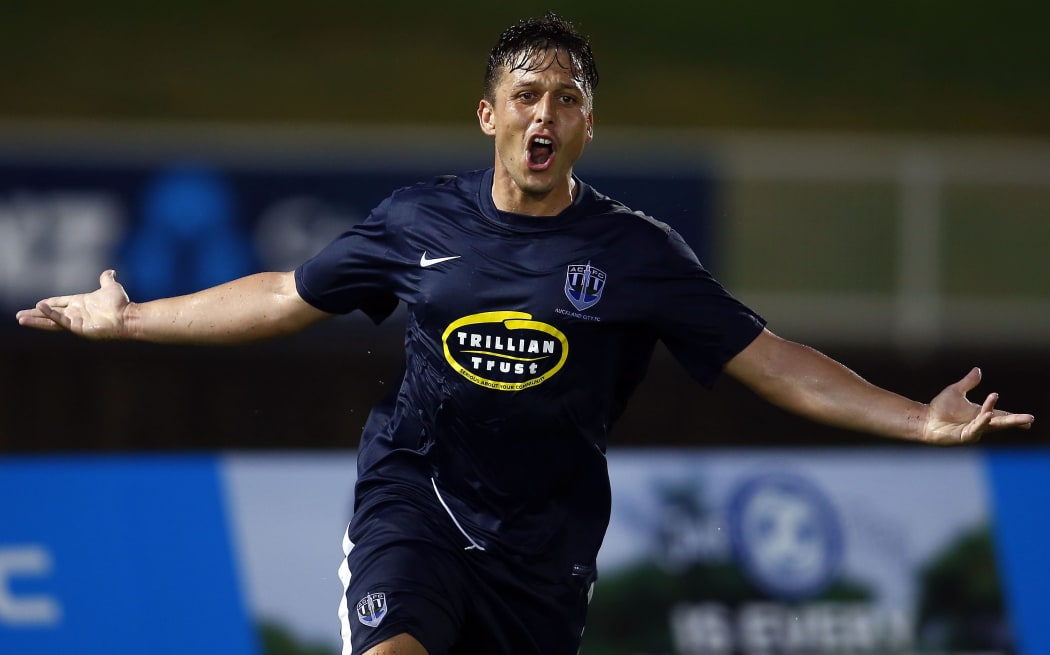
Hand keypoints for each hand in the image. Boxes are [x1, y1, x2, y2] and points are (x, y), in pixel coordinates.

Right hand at [15, 269, 129, 339]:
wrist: (128, 316)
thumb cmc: (121, 304)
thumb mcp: (111, 287)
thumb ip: (106, 280)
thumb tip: (110, 272)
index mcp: (80, 303)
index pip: (59, 303)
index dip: (48, 304)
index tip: (37, 303)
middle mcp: (76, 312)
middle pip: (51, 313)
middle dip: (35, 314)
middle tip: (20, 316)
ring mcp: (76, 321)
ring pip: (51, 320)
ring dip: (36, 319)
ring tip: (21, 318)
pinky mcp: (78, 327)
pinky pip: (61, 320)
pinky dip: (51, 315)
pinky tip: (40, 309)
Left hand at [923, 367, 1034, 443]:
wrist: (925, 418)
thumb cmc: (940, 408)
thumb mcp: (956, 392)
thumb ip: (968, 382)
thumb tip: (978, 370)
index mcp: (981, 414)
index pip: (1002, 414)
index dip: (1014, 416)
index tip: (1030, 419)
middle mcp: (980, 423)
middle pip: (1002, 422)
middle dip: (1016, 421)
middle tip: (1030, 420)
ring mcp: (973, 431)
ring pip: (990, 425)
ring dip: (999, 419)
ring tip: (1014, 416)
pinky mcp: (964, 436)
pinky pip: (976, 429)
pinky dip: (983, 423)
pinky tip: (988, 415)